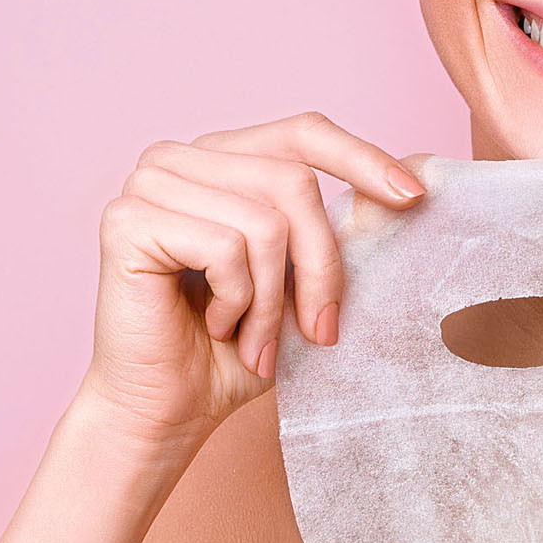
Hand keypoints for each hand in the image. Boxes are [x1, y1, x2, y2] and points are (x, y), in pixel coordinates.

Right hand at [79, 111, 426, 447]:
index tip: (415, 197)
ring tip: (256, 339)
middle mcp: (182, 157)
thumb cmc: (238, 348)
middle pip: (295, 181)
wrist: (170, 410)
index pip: (304, 133)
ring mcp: (149, 183)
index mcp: (225, 158)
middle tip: (320, 331)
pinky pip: (225, 248)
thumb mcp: (306, 280)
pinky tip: (215, 326)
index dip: (362, 158)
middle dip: (322, 266)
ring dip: (273, 300)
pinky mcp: (126, 220)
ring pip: (265, 221)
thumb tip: (416, 179)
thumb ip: (341, 230)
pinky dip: (237, 302)